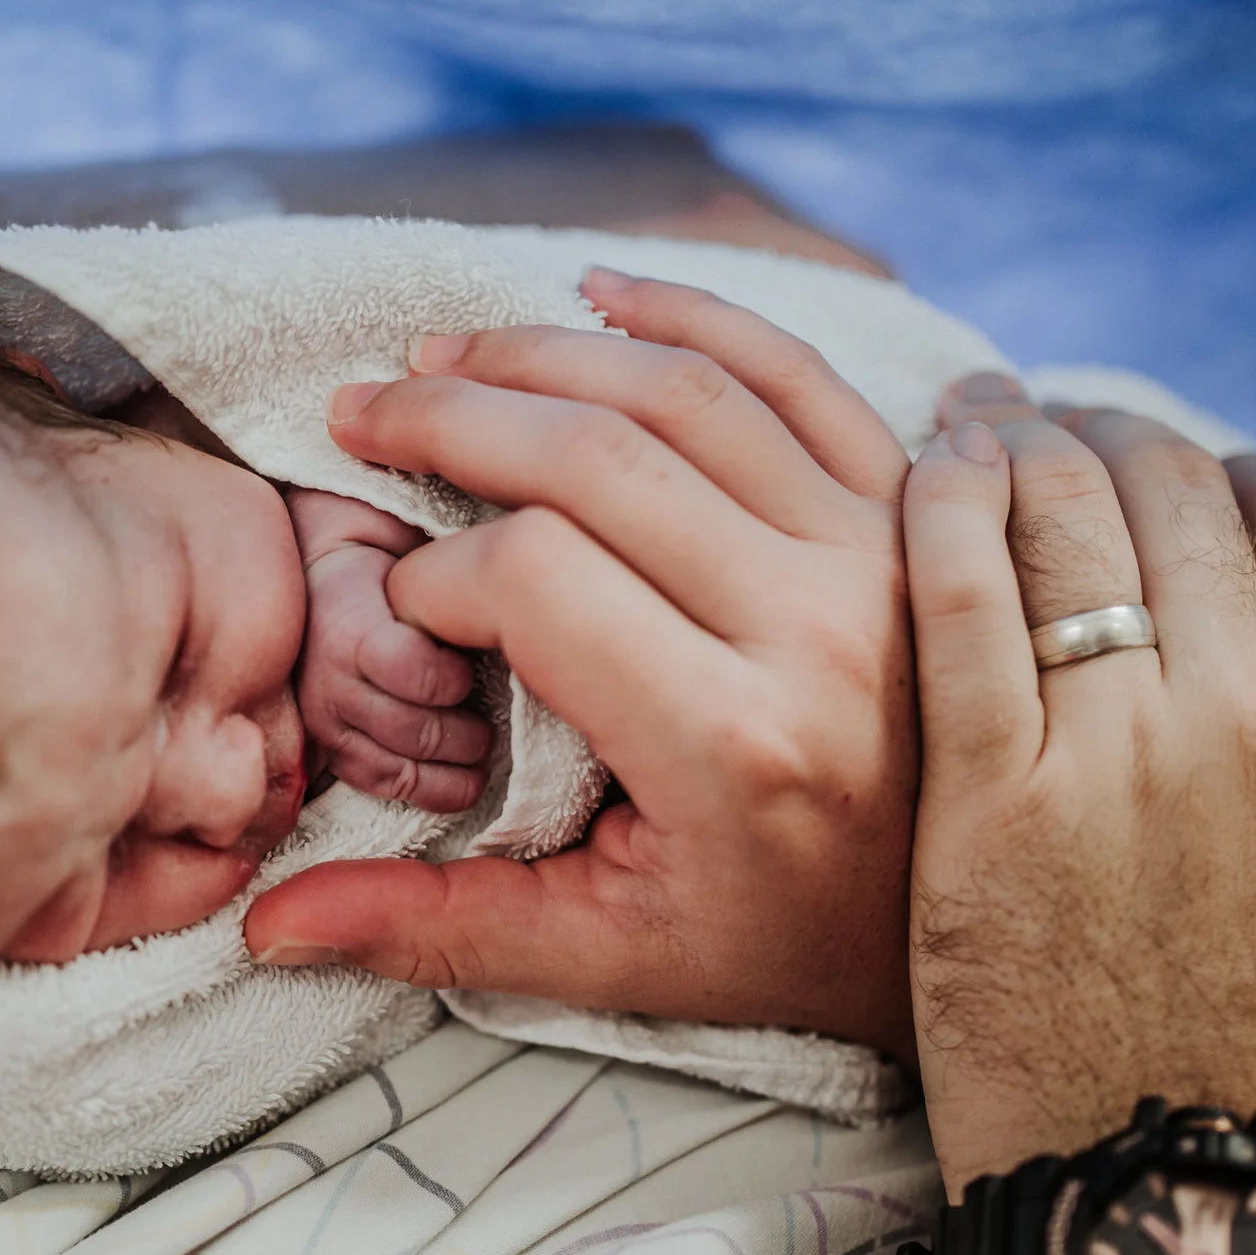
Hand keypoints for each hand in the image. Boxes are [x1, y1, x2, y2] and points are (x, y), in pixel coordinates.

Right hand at [246, 270, 920, 1050]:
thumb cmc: (787, 942)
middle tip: (361, 409)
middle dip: (454, 417)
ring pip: (690, 393)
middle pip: (598, 459)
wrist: (990, 919)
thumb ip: (441, 930)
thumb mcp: (615, 961)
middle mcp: (818, 628)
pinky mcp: (920, 511)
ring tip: (445, 355)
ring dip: (550, 351)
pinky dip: (700, 317)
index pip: (535, 581)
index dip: (435, 575)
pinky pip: (802, 373)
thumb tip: (266, 930)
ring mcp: (881, 552)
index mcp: (733, 742)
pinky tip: (608, 293)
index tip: (405, 602)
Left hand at [901, 378, 1255, 1209]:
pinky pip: (960, 604)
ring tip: (976, 419)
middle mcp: (1247, 716)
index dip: (1234, 463)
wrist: (1183, 1228)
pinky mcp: (984, 803)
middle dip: (1106, 431)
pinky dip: (943, 512)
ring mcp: (1112, 753)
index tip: (1176, 464)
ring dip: (1018, 442)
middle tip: (1048, 417)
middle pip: (1172, 491)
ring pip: (1064, 521)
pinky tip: (925, 472)